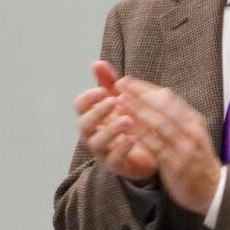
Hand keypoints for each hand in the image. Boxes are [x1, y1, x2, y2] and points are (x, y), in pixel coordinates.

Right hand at [73, 60, 155, 181]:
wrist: (150, 153)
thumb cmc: (129, 124)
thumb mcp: (121, 100)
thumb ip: (109, 82)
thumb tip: (97, 63)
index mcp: (92, 117)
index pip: (79, 106)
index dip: (88, 98)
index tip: (103, 90)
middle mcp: (92, 134)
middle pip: (84, 124)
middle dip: (97, 112)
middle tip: (114, 101)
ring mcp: (102, 152)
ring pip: (97, 143)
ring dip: (111, 129)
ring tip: (128, 119)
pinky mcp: (116, 166)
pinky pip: (114, 160)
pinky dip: (122, 148)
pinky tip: (133, 138)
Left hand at [118, 77, 225, 215]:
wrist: (212, 189)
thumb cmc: (196, 158)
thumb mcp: (192, 133)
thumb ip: (177, 115)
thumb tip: (160, 92)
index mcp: (195, 121)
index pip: (169, 98)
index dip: (146, 88)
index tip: (127, 80)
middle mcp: (192, 132)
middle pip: (163, 108)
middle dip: (139, 95)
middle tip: (118, 85)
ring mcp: (185, 148)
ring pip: (158, 125)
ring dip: (137, 112)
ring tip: (118, 103)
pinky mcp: (176, 164)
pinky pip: (155, 146)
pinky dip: (139, 135)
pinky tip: (125, 128)